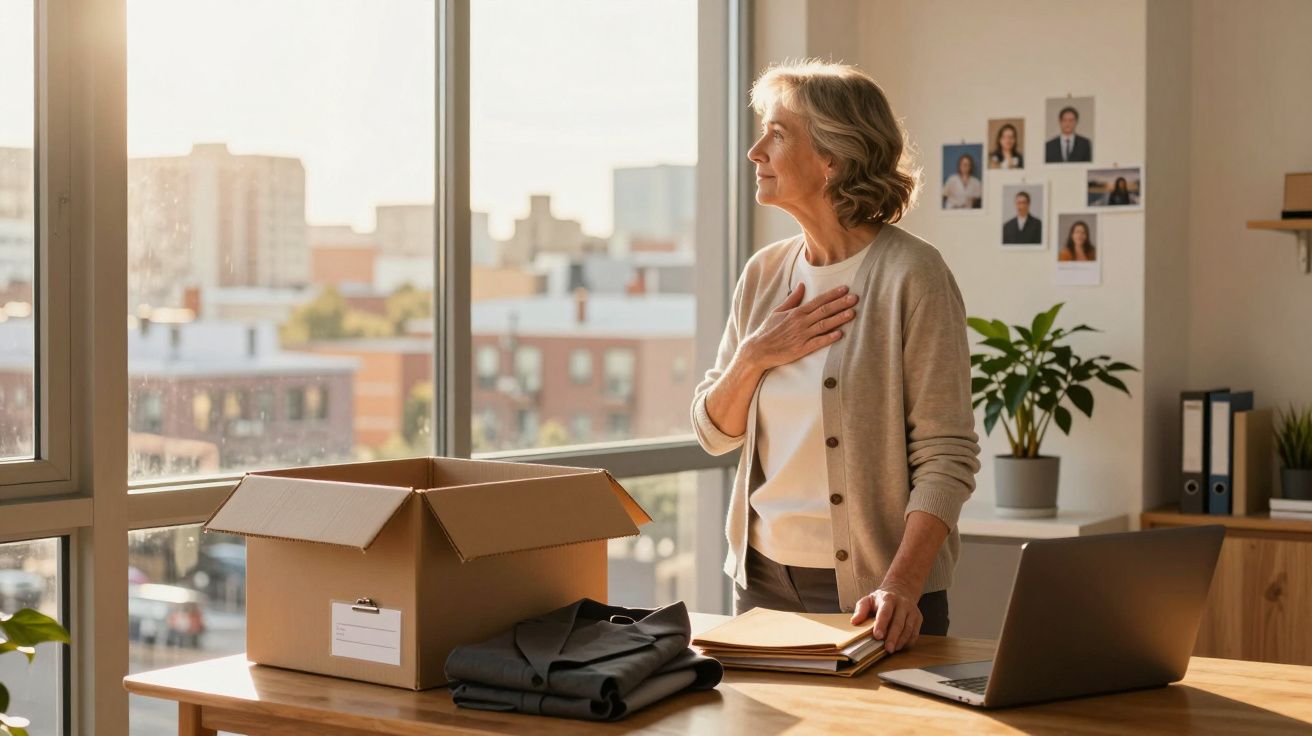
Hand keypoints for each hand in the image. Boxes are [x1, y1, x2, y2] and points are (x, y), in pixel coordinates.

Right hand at [740, 283, 857, 371]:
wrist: (757, 350)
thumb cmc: (767, 330)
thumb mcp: (777, 311)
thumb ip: (792, 299)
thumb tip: (802, 285)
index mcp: (796, 312)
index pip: (818, 300)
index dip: (832, 294)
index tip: (845, 289)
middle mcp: (800, 322)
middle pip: (824, 310)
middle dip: (840, 303)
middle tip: (855, 298)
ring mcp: (801, 336)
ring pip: (823, 325)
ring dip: (838, 318)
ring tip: (852, 313)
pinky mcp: (801, 349)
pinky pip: (817, 342)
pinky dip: (828, 338)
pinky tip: (840, 334)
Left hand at [850, 581, 921, 653]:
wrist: (901, 590)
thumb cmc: (881, 599)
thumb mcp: (868, 600)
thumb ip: (861, 610)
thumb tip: (854, 621)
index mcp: (888, 598)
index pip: (885, 612)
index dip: (881, 624)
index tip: (877, 636)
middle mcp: (902, 604)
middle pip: (898, 622)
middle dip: (893, 637)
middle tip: (887, 649)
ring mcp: (912, 611)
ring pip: (908, 628)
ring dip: (901, 641)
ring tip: (893, 649)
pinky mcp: (918, 618)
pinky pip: (915, 632)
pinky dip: (908, 641)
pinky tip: (900, 646)